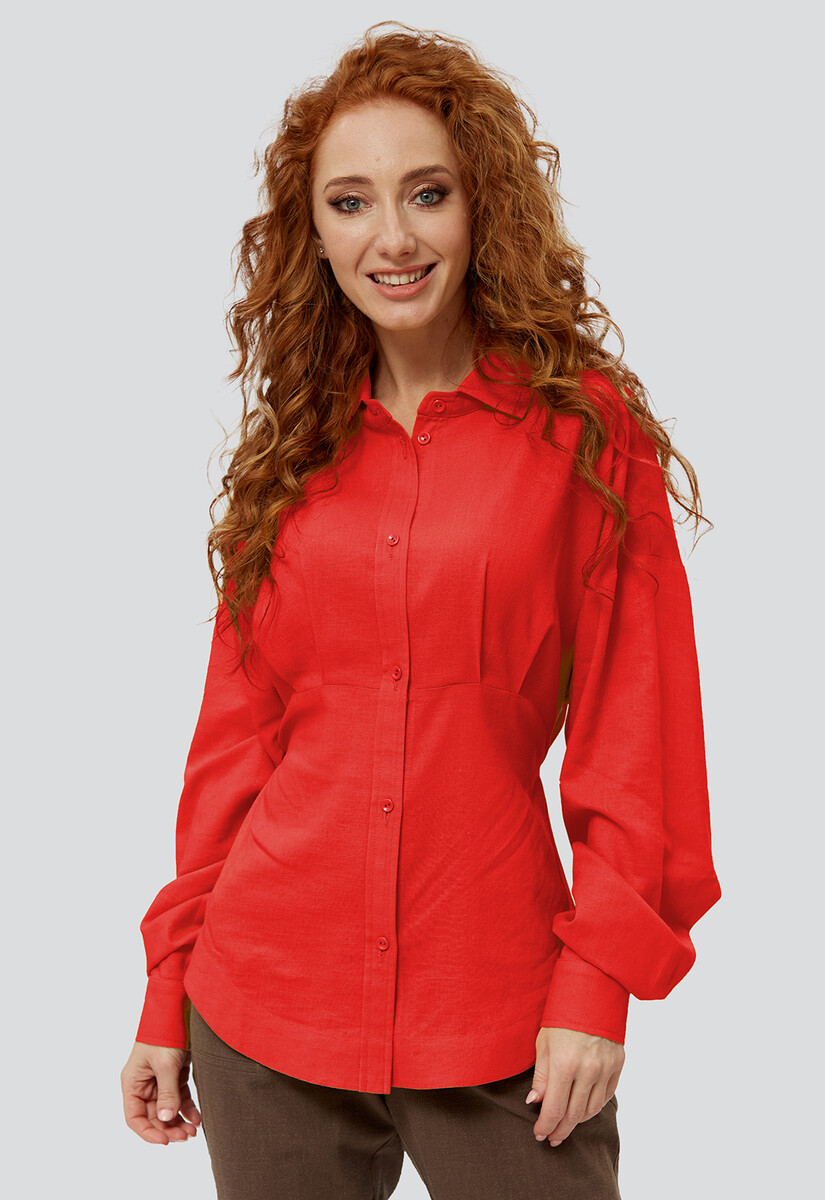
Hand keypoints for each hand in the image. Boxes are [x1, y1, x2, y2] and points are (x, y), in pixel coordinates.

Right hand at [121, 1041, 201, 1144]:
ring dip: (179, 1122)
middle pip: (153, 1116)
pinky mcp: (175, 1075)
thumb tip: (167, 1119)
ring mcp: (160, 1080)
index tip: (165, 1141)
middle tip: (186, 1136)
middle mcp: (144, 1085)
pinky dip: (187, 1109)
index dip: (148, 1132)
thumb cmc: (165, 1032)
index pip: (135, 1118)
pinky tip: (198, 1118)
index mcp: (133, 1083)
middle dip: (169, 1128)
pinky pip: (179, 1098)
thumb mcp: (165, 1063)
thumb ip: (166, 1093)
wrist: (179, 1008)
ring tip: (193, 1131)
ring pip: (168, 1109)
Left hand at [526, 1026, 624, 1145]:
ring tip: (566, 1124)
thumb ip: (540, 1076)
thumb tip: (535, 1103)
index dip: (546, 1126)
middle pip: (573, 1115)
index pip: (554, 1109)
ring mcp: (606, 1068)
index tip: (539, 1134)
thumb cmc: (562, 1015)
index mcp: (564, 1064)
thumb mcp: (543, 1043)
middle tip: (552, 1137)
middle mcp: (587, 1070)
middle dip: (560, 1129)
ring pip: (591, 1109)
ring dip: (577, 1121)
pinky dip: (593, 1106)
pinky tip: (583, 1108)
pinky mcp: (618, 1064)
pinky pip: (606, 1096)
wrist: (593, 991)